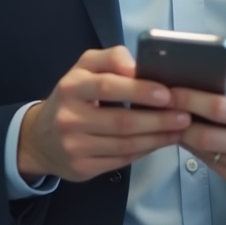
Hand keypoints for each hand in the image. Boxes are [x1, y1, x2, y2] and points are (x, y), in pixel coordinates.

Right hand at [17, 46, 191, 182]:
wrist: (41, 137)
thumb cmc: (73, 97)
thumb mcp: (85, 68)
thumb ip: (111, 58)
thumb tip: (137, 66)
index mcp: (72, 86)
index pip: (108, 87)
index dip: (139, 91)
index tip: (167, 93)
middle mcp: (69, 117)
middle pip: (121, 121)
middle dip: (157, 119)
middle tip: (184, 115)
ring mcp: (75, 145)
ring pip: (125, 144)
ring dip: (158, 137)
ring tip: (180, 128)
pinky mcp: (82, 167)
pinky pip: (121, 159)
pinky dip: (146, 150)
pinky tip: (161, 141)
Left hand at [171, 51, 225, 186]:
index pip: (219, 109)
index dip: (191, 99)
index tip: (171, 89)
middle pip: (205, 135)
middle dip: (178, 118)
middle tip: (160, 104)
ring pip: (202, 151)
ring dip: (181, 133)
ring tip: (168, 116)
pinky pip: (206, 162)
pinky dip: (192, 146)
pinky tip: (185, 131)